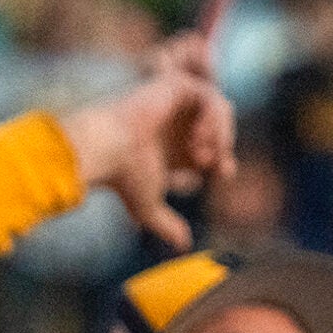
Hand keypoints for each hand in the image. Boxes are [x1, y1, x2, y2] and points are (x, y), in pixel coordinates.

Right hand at [56, 0, 235, 250]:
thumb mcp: (148, 206)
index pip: (211, 150)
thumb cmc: (123, 177)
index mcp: (173, 147)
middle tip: (216, 165)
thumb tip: (184, 245)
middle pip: (220, 127)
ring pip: (220, 110)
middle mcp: (176, 124)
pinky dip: (212, 118)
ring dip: (220, 133)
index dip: (223, 161)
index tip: (223, 175)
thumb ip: (167, 225)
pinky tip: (198, 137)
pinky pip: (211, 97)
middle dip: (224, 145)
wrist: (107, 149)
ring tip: (203, 153)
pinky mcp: (176, 86)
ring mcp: (176, 103)